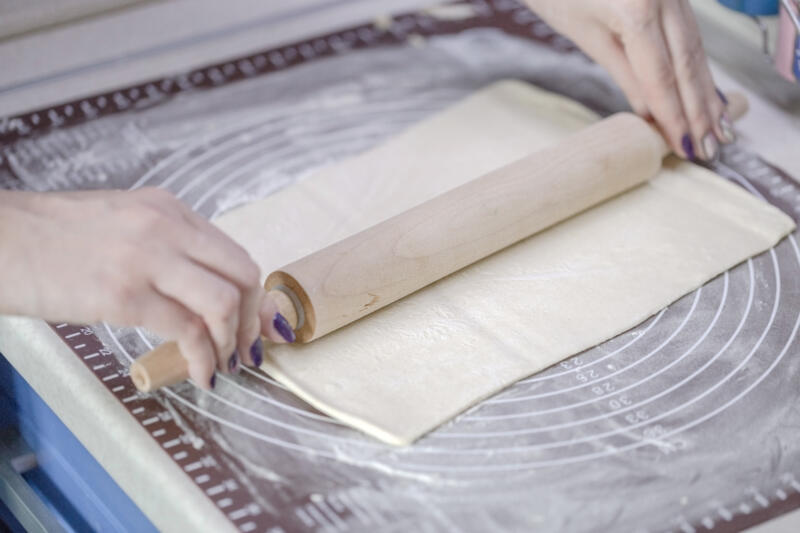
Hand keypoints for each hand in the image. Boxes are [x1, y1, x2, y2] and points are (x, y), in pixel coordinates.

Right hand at [0, 187, 274, 388]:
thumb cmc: (48, 238)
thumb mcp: (120, 226)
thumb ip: (164, 247)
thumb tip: (197, 288)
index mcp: (167, 209)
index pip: (233, 254)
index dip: (252, 295)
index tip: (252, 323)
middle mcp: (166, 227)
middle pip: (242, 275)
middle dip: (251, 319)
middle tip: (243, 348)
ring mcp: (146, 259)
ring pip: (224, 302)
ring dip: (231, 342)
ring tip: (221, 365)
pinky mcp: (122, 295)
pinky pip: (187, 331)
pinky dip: (203, 359)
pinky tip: (199, 374)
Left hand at [526, 0, 734, 160]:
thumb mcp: (588, 37)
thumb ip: (625, 75)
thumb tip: (651, 114)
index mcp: (638, 10)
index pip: (661, 75)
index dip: (674, 115)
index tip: (684, 146)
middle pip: (687, 63)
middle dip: (699, 110)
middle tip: (710, 147)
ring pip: (695, 48)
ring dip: (706, 91)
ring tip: (717, 128)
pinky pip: (692, 34)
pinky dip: (698, 66)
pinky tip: (706, 91)